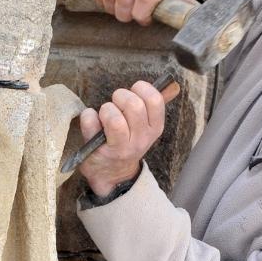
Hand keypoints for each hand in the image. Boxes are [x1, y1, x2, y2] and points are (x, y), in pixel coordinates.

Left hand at [78, 80, 180, 196]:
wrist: (112, 174)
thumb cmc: (128, 142)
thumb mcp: (146, 127)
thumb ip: (155, 106)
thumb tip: (173, 86)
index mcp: (155, 128)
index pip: (155, 100)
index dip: (141, 88)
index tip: (134, 92)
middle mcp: (141, 139)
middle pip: (133, 105)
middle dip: (120, 96)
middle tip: (116, 102)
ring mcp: (121, 147)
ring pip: (114, 118)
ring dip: (106, 108)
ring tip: (105, 114)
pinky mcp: (100, 151)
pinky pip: (91, 122)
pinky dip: (88, 116)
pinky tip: (93, 121)